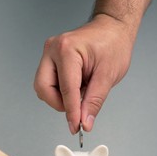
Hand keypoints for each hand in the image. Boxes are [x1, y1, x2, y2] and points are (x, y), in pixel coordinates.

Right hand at [34, 14, 134, 133]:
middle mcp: (52, 50)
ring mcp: (48, 54)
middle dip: (59, 103)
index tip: (76, 127)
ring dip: (60, 97)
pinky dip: (61, 91)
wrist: (112, 28)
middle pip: (43, 88)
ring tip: (82, 90)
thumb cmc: (113, 44)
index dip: (71, 111)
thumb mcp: (108, 75)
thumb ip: (94, 101)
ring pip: (43, 87)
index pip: (66, 88)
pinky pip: (48, 83)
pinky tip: (77, 85)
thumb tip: (84, 122)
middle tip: (78, 108)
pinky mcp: (50, 60)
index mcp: (67, 49)